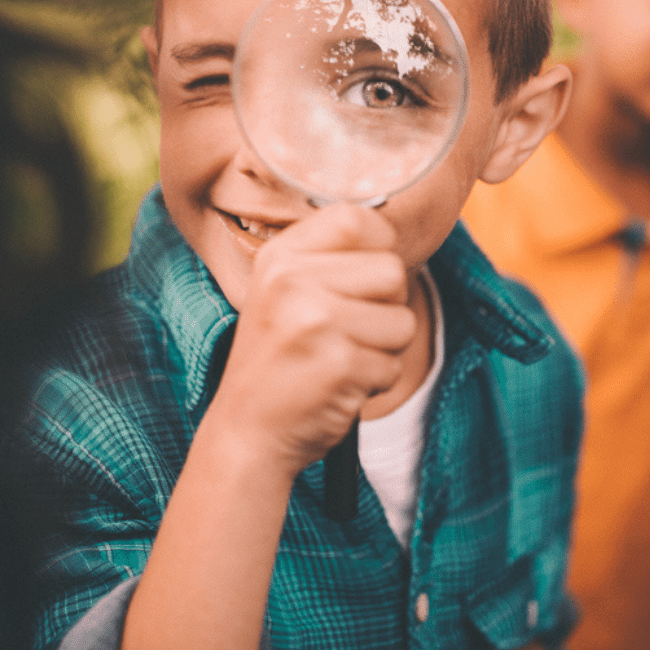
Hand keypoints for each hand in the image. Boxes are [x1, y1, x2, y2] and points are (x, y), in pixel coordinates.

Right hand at [204, 203, 415, 477]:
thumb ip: (329, 259)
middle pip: (392, 270)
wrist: (247, 432)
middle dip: (387, 304)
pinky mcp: (339, 364)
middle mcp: (293, 281)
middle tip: (349, 329)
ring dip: (384, 347)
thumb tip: (388, 232)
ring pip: (402, 320)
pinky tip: (339, 385)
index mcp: (281, 256)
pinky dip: (376, 380)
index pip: (356, 217)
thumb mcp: (284, 291)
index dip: (379, 243)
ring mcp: (316, 322)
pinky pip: (394, 364)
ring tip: (342, 358)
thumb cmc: (279, 358)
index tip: (366, 273)